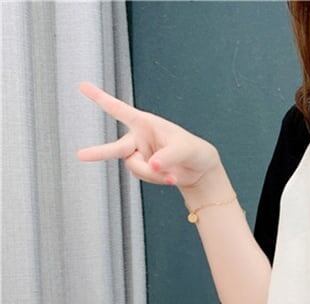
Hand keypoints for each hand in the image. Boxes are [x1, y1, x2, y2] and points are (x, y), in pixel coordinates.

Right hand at [75, 81, 219, 188]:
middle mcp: (138, 138)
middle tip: (79, 156)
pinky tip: (170, 177)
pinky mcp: (143, 169)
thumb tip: (152, 166)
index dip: (101, 98)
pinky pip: (143, 176)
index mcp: (145, 123)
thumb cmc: (193, 150)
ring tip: (171, 173)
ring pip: (135, 167)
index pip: (120, 110)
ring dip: (153, 173)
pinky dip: (158, 179)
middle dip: (98, 153)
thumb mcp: (184, 150)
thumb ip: (168, 156)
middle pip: (115, 148)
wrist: (199, 169)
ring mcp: (139, 155)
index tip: (82, 86)